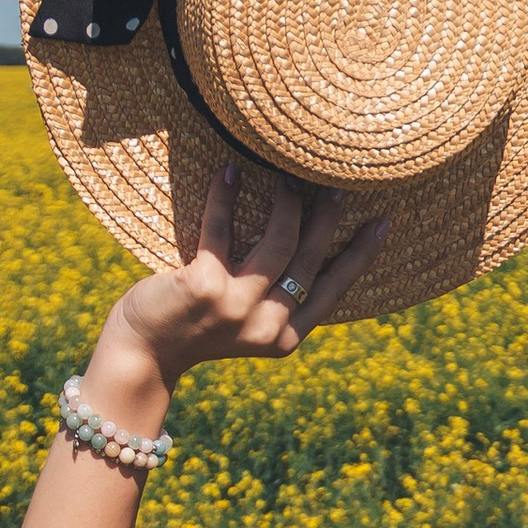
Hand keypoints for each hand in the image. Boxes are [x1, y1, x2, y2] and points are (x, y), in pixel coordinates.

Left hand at [97, 157, 386, 403]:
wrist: (143, 353)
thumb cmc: (195, 329)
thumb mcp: (246, 321)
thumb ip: (275, 297)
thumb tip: (306, 241)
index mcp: (285, 338)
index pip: (334, 289)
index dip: (360, 255)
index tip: (383, 223)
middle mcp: (266, 326)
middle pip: (310, 259)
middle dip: (328, 218)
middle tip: (337, 184)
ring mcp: (235, 307)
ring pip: (278, 243)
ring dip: (286, 204)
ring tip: (286, 176)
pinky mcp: (203, 286)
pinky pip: (220, 230)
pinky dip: (223, 198)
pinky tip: (227, 174)